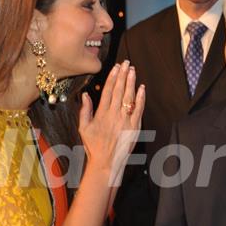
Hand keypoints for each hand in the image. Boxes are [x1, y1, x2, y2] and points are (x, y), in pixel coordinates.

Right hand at [78, 60, 144, 181]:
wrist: (106, 162)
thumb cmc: (94, 146)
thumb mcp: (83, 128)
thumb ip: (85, 110)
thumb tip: (85, 95)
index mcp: (101, 113)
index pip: (108, 90)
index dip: (112, 77)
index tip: (115, 67)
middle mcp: (114, 114)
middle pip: (119, 90)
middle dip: (122, 75)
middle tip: (126, 63)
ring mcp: (125, 120)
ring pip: (129, 97)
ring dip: (131, 82)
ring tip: (132, 70)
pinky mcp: (134, 126)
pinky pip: (139, 109)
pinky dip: (140, 98)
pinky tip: (141, 88)